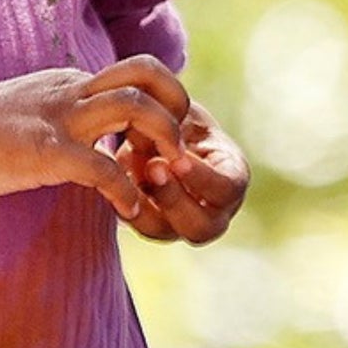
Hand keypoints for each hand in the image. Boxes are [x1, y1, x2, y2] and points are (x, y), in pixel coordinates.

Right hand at [0, 56, 194, 223]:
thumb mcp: (36, 108)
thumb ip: (71, 115)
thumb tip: (100, 138)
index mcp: (75, 83)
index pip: (140, 73)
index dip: (166, 101)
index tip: (164, 140)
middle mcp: (74, 91)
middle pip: (148, 74)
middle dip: (178, 108)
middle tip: (179, 150)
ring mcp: (60, 118)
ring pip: (134, 108)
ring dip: (163, 141)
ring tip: (165, 177)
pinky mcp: (44, 150)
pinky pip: (101, 166)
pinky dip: (125, 190)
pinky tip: (130, 210)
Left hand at [120, 97, 249, 243]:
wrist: (160, 131)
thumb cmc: (181, 118)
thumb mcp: (184, 115)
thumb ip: (172, 123)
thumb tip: (145, 130)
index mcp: (233, 179)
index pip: (227, 189)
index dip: (202, 178)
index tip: (179, 159)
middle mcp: (213, 212)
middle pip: (201, 228)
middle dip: (174, 199)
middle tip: (153, 168)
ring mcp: (181, 223)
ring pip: (164, 232)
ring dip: (144, 205)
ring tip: (127, 175)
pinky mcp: (151, 225)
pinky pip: (136, 225)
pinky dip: (123, 203)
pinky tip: (114, 180)